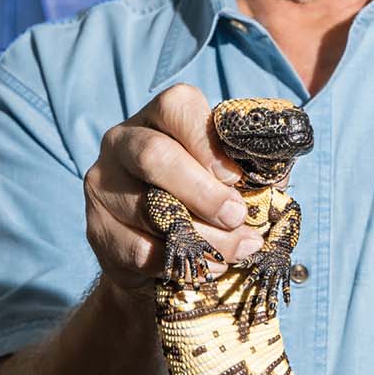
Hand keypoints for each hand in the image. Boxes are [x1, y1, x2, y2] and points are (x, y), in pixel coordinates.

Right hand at [83, 83, 263, 293]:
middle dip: (203, 192)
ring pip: (149, 209)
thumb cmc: (206, 203)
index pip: (177, 108)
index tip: (237, 178)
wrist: (160, 254)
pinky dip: (181, 263)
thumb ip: (253, 172)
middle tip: (237, 217)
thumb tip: (276, 179)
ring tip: (239, 250)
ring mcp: (104, 184)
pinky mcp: (97, 228)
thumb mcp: (233, 180)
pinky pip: (139, 249)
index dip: (207, 141)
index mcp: (159, 116)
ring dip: (203, 236)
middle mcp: (123, 141)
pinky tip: (210, 267)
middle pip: (154, 156)